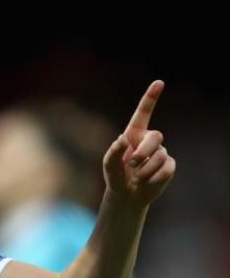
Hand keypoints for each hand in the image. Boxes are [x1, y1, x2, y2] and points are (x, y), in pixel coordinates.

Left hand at [103, 80, 175, 206]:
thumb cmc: (116, 176)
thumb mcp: (108, 165)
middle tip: (132, 164)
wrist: (127, 195)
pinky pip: (166, 168)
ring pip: (160, 155)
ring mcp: (161, 152)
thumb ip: (113, 151)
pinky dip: (154, 178)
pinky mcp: (169, 165)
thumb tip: (123, 139)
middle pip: (156, 136)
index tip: (159, 82)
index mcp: (133, 134)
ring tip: (136, 178)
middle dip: (144, 151)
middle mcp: (148, 140)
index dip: (151, 97)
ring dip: (145, 169)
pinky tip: (146, 183)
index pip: (143, 113)